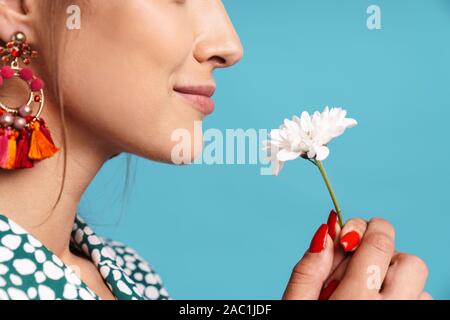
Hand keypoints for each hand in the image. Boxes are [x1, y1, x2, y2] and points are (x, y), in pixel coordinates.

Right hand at [282, 212, 430, 299]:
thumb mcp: (295, 304)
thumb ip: (308, 270)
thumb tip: (325, 230)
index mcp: (355, 300)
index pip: (378, 245)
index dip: (365, 229)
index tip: (348, 234)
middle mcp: (388, 310)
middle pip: (409, 262)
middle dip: (384, 253)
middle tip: (359, 262)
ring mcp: (405, 316)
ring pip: (418, 282)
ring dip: (392, 277)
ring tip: (366, 288)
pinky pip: (420, 299)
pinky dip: (402, 295)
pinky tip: (376, 302)